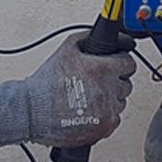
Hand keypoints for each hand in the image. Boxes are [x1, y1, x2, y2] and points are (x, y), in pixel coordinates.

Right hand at [0, 34, 137, 148]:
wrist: (32, 111)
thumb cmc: (46, 82)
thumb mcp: (66, 49)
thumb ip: (88, 37)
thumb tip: (107, 34)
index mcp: (102, 69)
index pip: (129, 64)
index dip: (120, 63)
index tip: (113, 65)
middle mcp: (108, 91)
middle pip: (126, 84)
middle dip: (114, 81)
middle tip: (96, 82)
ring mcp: (107, 111)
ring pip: (120, 102)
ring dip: (109, 99)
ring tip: (89, 98)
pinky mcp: (103, 128)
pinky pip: (114, 119)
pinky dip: (104, 116)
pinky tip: (89, 111)